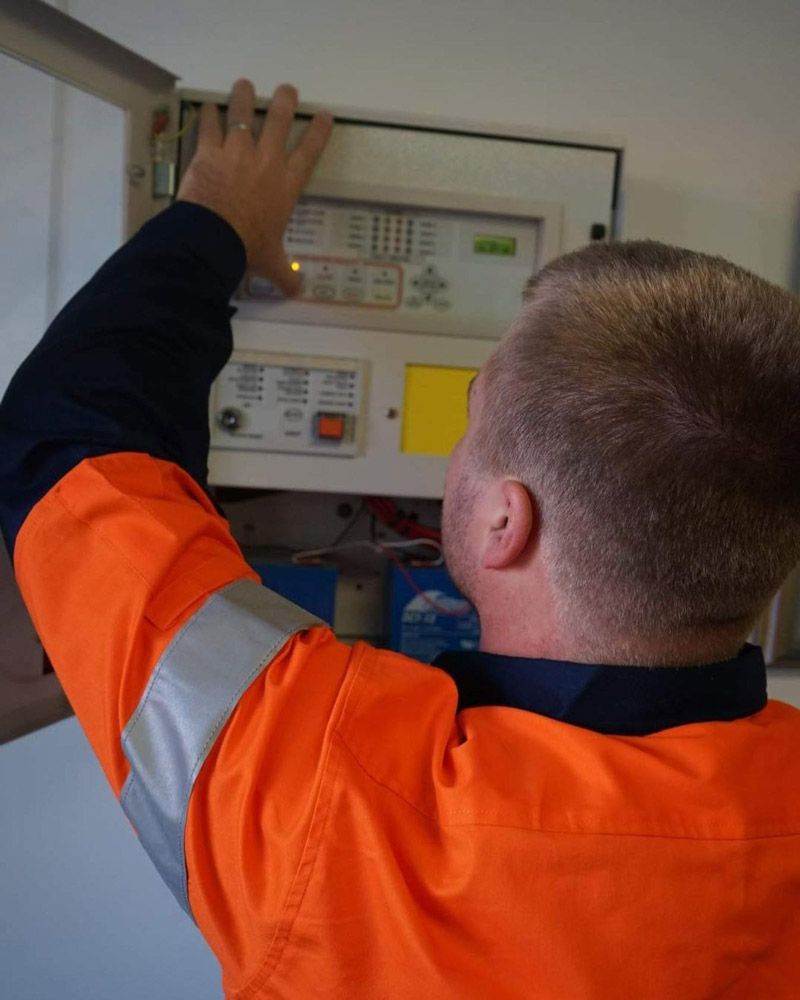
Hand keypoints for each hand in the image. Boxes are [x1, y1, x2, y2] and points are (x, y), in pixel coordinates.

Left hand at [177, 79, 332, 294]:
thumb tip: (299, 292)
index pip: (309, 151)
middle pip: (280, 121)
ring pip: (243, 113)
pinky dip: (208, 115)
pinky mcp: (210, 151)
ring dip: (244, 96)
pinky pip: (209, 126)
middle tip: (287, 91)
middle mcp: (267, 161)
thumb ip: (287, 275)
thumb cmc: (248, 248)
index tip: (325, 116)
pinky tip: (208, 106)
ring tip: (245, 85)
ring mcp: (237, 151)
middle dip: (285, 102)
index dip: (319, 132)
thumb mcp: (272, 263)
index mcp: (287, 184)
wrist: (214, 239)